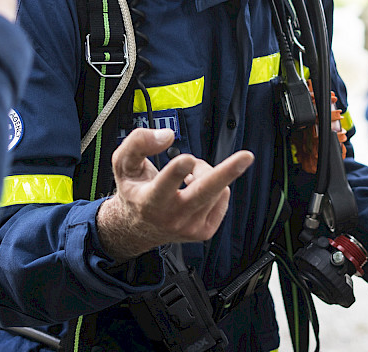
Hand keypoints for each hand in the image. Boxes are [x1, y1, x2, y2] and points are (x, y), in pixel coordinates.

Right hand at [96, 128, 253, 262]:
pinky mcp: (204, 231)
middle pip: (204, 192)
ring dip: (205, 173)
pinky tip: (194, 191)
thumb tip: (167, 136)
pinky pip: (222, 198)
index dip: (177, 170)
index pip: (165, 184)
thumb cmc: (133, 191)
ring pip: (214, 187)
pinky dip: (213, 188)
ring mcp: (190, 226)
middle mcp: (171, 216)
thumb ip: (138, 143)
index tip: (186, 160)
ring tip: (187, 178)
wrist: (137, 228)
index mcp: (149, 200)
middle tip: (246, 157)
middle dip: (226, 172)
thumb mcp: (122, 164)